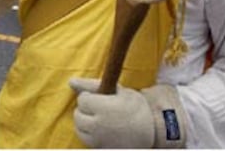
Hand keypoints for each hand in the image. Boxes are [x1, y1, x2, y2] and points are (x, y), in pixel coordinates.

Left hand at [70, 78, 185, 148]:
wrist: (153, 131)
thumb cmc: (135, 107)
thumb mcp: (117, 90)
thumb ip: (91, 85)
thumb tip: (70, 81)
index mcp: (102, 108)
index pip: (82, 100)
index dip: (90, 97)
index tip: (101, 98)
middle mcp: (98, 126)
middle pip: (78, 116)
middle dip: (86, 110)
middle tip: (100, 109)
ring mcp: (100, 141)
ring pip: (80, 130)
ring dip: (86, 124)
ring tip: (100, 120)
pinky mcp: (102, 150)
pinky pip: (87, 142)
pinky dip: (91, 136)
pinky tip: (102, 132)